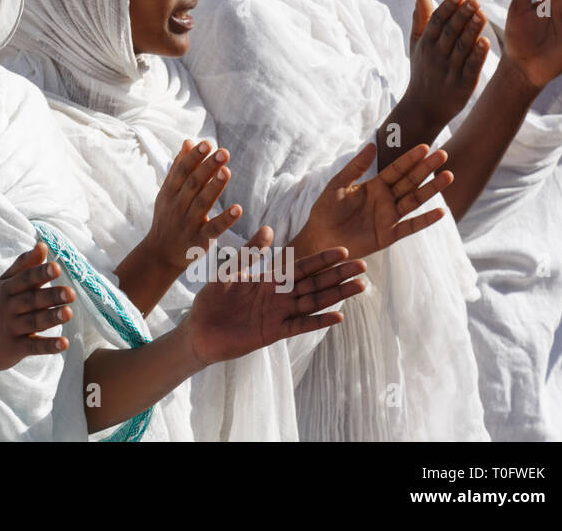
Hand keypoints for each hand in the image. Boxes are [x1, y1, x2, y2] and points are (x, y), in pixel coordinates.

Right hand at [0, 243, 74, 376]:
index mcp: (6, 289)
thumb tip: (43, 245)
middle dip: (51, 296)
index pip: (25, 279)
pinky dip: (48, 346)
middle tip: (70, 293)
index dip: (40, 273)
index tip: (56, 268)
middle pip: (31, 300)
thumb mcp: (4, 284)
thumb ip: (24, 265)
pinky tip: (64, 343)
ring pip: (34, 322)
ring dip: (51, 318)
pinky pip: (34, 347)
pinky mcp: (16, 349)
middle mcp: (8, 308)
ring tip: (69, 313)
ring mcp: (11, 329)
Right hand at [145, 140, 241, 273]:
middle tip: (223, 152)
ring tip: (227, 171)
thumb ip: (178, 168)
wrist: (160, 254)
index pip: (181, 171)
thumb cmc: (167, 218)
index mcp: (170, 193)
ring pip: (202, 203)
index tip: (206, 143)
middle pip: (193, 184)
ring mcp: (188, 223)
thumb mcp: (167, 192)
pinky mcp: (199, 240)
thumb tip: (188, 141)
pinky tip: (238, 209)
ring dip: (215, 187)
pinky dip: (225, 219)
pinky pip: (213, 229)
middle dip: (207, 167)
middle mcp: (177, 206)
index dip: (193, 157)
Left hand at [182, 237, 366, 366]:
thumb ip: (248, 253)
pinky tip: (337, 316)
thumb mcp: (229, 272)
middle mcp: (278, 296)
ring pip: (313, 302)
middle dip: (338, 274)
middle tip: (363, 266)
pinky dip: (318, 321)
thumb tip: (269, 229)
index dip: (322, 259)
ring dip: (336, 295)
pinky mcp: (273, 332)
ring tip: (360, 286)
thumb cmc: (212, 300)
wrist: (198, 330)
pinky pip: (299, 326)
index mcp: (269, 280)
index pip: (301, 267)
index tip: (343, 250)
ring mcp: (278, 315)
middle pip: (314, 283)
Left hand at [294, 142, 449, 260]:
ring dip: (431, 189)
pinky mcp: (388, 235)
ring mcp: (389, 217)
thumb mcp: (338, 185)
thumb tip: (372, 145)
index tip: (426, 147)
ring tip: (448, 176)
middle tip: (443, 154)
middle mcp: (385, 199)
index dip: (410, 159)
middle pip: (410, 181)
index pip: (396, 169)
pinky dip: (425, 220)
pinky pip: (410, 226)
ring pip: (414, 200)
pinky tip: (441, 211)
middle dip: (426, 169)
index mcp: (374, 186)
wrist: (319, 238)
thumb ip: (355, 167)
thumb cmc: (325, 210)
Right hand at [405, 0, 488, 128]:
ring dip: (471, 31)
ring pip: (461, 48)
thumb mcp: (417, 45)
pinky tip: (486, 42)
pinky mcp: (463, 83)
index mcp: (426, 45)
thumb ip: (421, 18)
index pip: (436, 22)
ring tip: (482, 14)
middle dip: (461, 16)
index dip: (446, 8)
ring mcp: (449, 70)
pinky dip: (477, 55)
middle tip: (474, 0)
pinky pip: (471, 67)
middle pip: (449, 32)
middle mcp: (436, 56)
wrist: (424, 107)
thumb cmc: (422, 71)